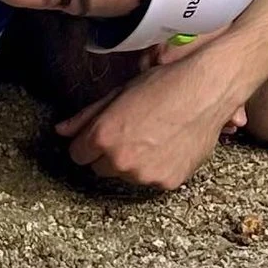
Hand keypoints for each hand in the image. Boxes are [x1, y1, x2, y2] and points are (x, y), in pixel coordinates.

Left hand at [56, 45, 243, 194]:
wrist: (206, 90)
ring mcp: (144, 174)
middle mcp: (120, 160)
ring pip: (127, 176)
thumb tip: (61, 131)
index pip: (77, 155)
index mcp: (103, 136)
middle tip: (132, 133)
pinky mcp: (167, 182)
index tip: (101, 136)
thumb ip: (86, 117)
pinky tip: (169, 146)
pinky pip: (152, 181)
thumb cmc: (163, 85)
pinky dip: (157, 168)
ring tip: (154, 137)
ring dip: (134, 163)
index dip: (88, 143)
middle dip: (110, 154)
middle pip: (100, 168)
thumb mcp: (119, 94)